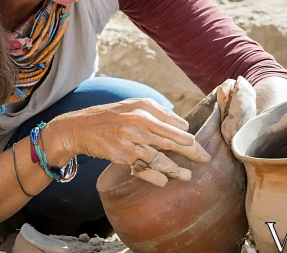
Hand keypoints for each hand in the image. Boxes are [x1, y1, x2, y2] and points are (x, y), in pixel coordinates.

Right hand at [51, 98, 211, 186]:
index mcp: (145, 108)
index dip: (187, 136)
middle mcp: (140, 122)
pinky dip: (156, 176)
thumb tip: (182, 125)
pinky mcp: (123, 156)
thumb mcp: (132, 106)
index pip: (175, 124)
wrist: (80, 127)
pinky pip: (144, 169)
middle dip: (192, 151)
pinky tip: (164, 181)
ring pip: (161, 158)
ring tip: (188, 176)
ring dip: (177, 169)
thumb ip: (157, 112)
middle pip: (173, 140)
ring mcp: (132, 140)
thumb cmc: (110, 117)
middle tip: (205, 159)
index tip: (195, 145)